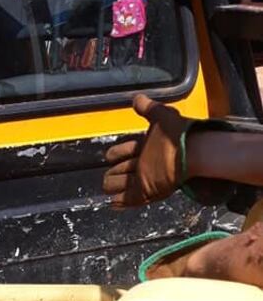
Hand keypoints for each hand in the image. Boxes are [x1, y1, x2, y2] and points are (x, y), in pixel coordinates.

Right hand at [103, 94, 189, 208]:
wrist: (194, 152)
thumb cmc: (178, 133)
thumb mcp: (162, 116)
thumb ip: (148, 108)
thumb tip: (136, 98)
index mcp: (147, 148)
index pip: (125, 151)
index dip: (117, 152)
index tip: (110, 155)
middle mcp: (145, 165)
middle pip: (122, 169)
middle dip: (114, 171)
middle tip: (109, 173)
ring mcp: (146, 179)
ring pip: (122, 184)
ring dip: (113, 185)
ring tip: (107, 187)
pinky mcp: (146, 192)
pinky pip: (129, 198)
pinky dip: (119, 200)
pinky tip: (112, 202)